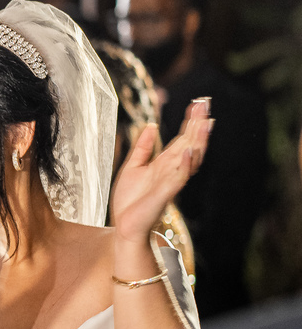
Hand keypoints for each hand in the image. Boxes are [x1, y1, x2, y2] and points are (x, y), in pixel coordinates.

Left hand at [112, 98, 211, 244]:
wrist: (124, 226)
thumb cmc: (130, 201)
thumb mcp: (133, 167)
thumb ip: (143, 147)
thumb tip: (150, 125)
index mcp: (165, 163)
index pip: (182, 138)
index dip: (190, 121)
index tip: (198, 103)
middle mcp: (172, 170)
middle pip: (190, 143)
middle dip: (197, 124)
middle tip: (205, 103)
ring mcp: (171, 182)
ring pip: (190, 158)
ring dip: (197, 140)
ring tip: (204, 122)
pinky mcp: (165, 194)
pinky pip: (178, 178)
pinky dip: (184, 164)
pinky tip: (188, 150)